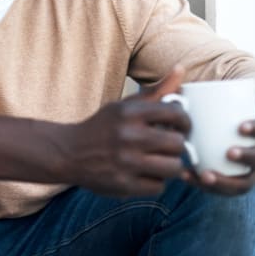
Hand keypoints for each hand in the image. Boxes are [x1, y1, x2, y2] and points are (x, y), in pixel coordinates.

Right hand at [59, 66, 191, 196]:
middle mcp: (128, 136)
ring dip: (170, 166)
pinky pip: (158, 187)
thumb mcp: (124, 106)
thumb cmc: (103, 128)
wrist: (69, 153)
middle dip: (177, 146)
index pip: (176, 114)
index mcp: (129, 113)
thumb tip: (181, 68)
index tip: (180, 127)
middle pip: (178, 144)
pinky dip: (155, 182)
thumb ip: (156, 91)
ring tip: (160, 161)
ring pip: (173, 168)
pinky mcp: (123, 184)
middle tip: (169, 147)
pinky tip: (144, 174)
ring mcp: (125, 162)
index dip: (185, 122)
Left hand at [181, 89, 254, 195]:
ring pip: (244, 183)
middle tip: (229, 152)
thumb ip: (240, 93)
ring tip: (204, 175)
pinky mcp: (233, 184)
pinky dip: (204, 185)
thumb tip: (254, 88)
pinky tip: (186, 175)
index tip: (240, 126)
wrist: (237, 135)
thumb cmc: (234, 115)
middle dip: (248, 157)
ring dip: (225, 181)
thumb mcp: (238, 103)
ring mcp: (250, 173)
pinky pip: (222, 190)